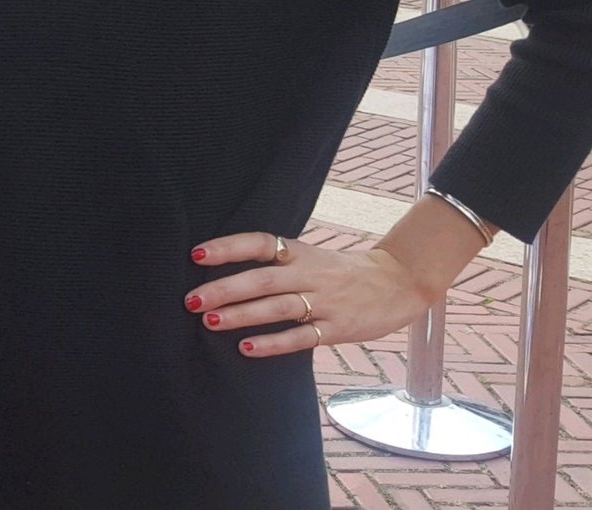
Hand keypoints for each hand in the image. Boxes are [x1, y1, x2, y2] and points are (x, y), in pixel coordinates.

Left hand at [184, 233, 434, 358]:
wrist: (400, 283)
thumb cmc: (344, 272)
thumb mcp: (312, 257)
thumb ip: (277, 263)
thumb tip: (225, 271)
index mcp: (301, 252)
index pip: (261, 243)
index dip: (229, 247)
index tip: (197, 254)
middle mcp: (311, 274)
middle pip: (263, 279)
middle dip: (225, 289)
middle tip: (191, 299)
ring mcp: (326, 302)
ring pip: (278, 307)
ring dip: (242, 315)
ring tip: (210, 321)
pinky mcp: (339, 328)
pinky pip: (302, 337)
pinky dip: (273, 343)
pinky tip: (247, 348)